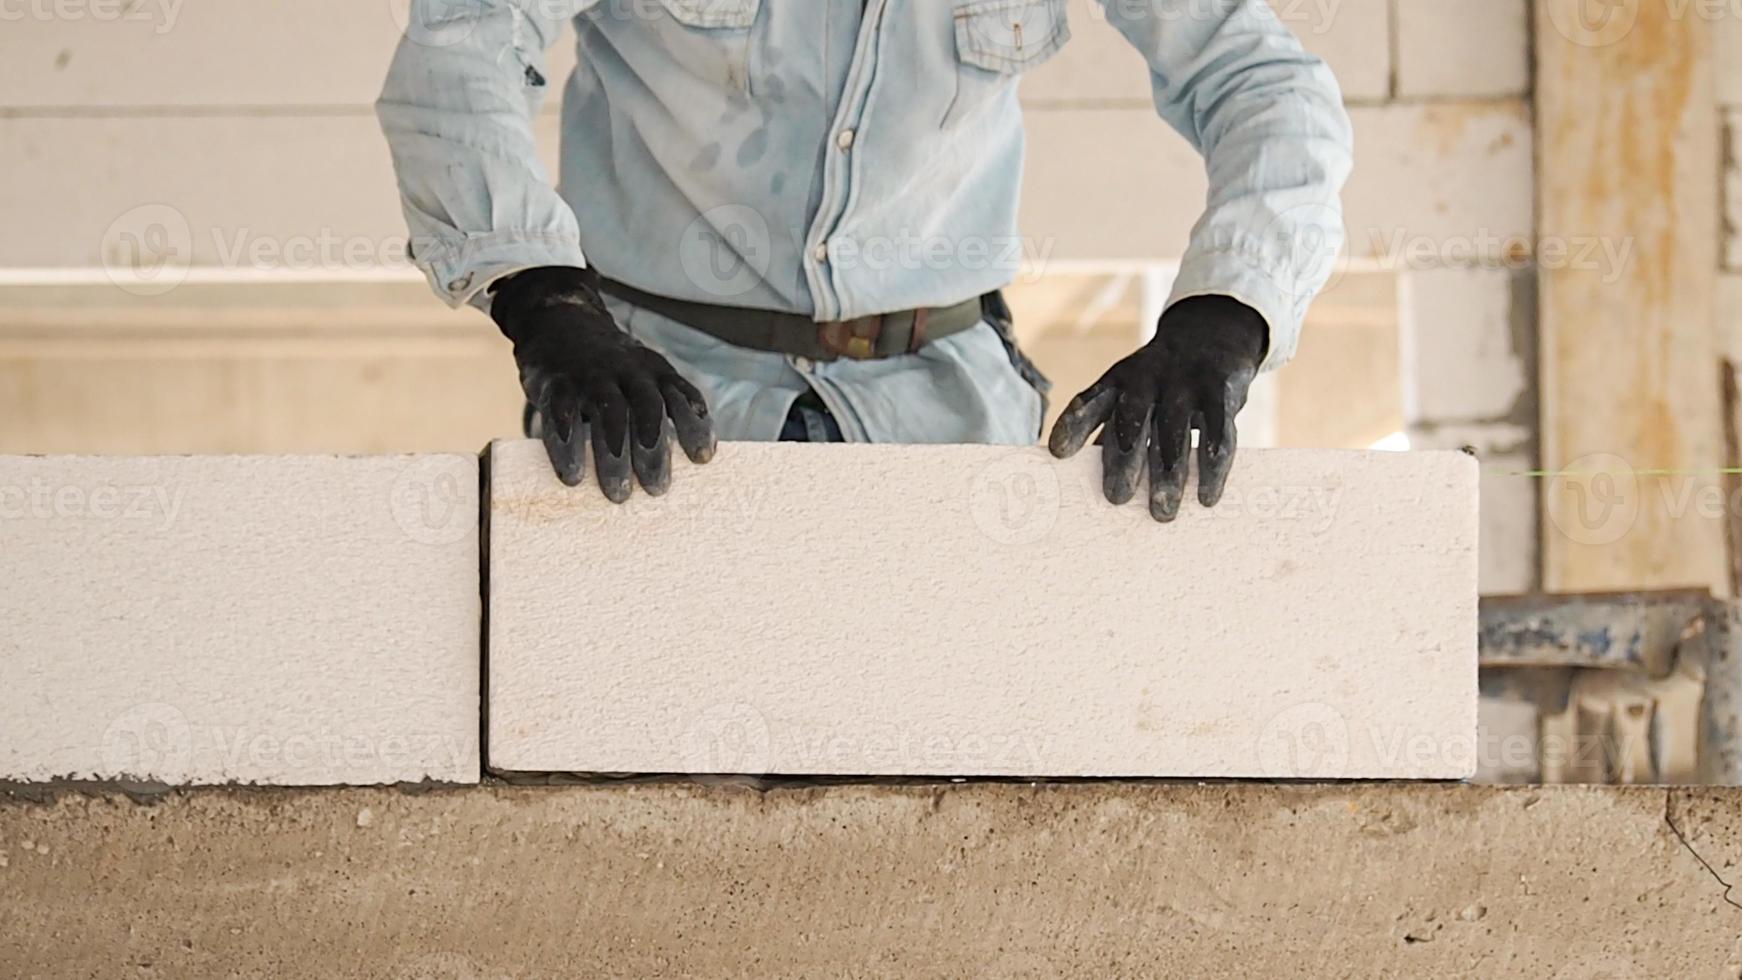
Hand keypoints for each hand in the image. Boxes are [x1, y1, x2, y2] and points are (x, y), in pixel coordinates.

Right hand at [490, 266, 715, 500]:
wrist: (560, 320)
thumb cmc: (611, 368)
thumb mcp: (645, 375)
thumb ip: (666, 408)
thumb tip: (692, 462)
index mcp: (654, 371)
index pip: (681, 396)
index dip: (694, 425)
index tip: (702, 459)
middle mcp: (626, 371)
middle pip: (647, 408)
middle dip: (654, 450)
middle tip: (657, 489)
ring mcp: (590, 375)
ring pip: (608, 414)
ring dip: (615, 456)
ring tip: (619, 493)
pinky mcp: (555, 383)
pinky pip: (561, 414)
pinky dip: (567, 446)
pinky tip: (573, 475)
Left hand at [1048, 295, 1266, 521]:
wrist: (1210, 336)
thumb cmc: (1159, 384)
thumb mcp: (1130, 393)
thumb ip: (1111, 432)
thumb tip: (1085, 483)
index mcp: (1117, 382)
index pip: (1090, 402)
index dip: (1074, 425)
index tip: (1058, 453)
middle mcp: (1147, 380)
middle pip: (1131, 422)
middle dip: (1123, 461)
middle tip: (1117, 499)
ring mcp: (1184, 384)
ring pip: (1174, 434)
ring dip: (1168, 476)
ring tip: (1162, 513)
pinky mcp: (1219, 393)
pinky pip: (1217, 433)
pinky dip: (1212, 468)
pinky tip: (1206, 497)